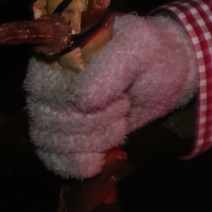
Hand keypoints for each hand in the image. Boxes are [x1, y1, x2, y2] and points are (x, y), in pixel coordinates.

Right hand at [26, 13, 196, 178]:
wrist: (167, 73)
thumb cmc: (152, 55)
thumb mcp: (142, 47)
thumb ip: (113, 66)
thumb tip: (83, 100)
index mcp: (56, 54)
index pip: (51, 92)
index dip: (89, 102)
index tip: (122, 94)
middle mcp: (43, 84)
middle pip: (52, 121)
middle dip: (98, 122)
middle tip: (124, 104)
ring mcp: (48, 112)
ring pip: (53, 143)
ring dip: (95, 141)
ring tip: (119, 122)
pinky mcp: (59, 137)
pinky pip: (53, 160)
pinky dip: (78, 165)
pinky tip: (99, 160)